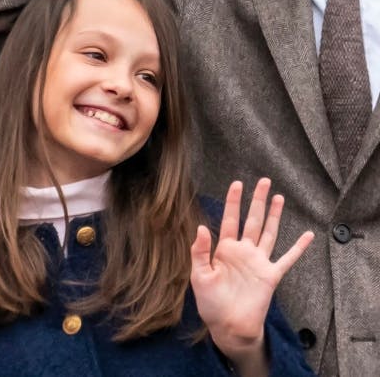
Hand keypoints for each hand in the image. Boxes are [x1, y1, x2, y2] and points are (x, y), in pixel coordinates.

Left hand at [190, 179, 313, 374]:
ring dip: (275, 216)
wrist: (228, 326)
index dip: (233, 202)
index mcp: (224, 250)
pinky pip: (288, 259)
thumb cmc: (211, 303)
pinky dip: (298, 248)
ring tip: (279, 197)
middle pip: (253, 220)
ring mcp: (259, 262)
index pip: (230, 220)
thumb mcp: (199, 276)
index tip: (237, 184)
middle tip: (264, 181)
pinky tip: (308, 235)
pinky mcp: (271, 275)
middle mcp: (244, 252)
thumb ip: (200, 252)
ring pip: (270, 233)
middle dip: (258, 201)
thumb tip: (202, 227)